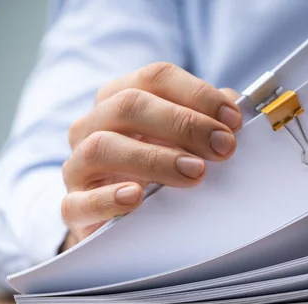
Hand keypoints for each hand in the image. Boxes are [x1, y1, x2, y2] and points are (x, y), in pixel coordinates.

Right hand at [60, 62, 242, 250]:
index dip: (198, 94)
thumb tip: (234, 110)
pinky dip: (109, 198)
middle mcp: (94, 124)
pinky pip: (80, 201)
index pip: (156, 78)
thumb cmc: (157, 172)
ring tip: (195, 172)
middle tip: (223, 147)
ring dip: (154, 158)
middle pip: (130, 105)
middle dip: (184, 124)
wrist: (119, 220)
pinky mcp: (73, 206)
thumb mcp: (182, 142)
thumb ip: (206, 122)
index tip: (233, 120)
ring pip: (102, 146)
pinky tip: (137, 197)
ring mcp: (78, 164)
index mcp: (121, 98)